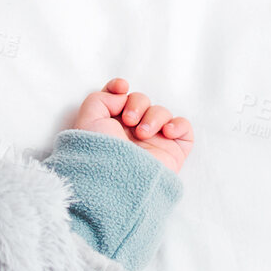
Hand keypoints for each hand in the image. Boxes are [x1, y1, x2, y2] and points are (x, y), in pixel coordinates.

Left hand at [71, 77, 193, 172]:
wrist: (117, 183)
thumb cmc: (98, 155)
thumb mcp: (87, 122)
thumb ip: (99, 99)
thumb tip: (121, 95)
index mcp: (109, 126)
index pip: (117, 98)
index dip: (119, 88)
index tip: (120, 88)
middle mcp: (130, 134)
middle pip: (141, 100)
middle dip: (137, 104)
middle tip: (129, 121)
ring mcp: (152, 142)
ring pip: (161, 111)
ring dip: (154, 116)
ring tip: (143, 134)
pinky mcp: (172, 152)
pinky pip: (183, 128)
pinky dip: (178, 124)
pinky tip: (167, 132)